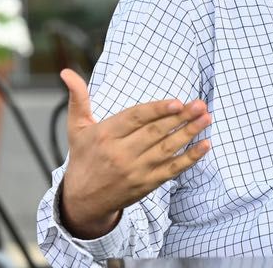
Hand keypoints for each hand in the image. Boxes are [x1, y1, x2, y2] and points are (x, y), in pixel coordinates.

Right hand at [58, 68, 211, 238]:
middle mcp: (121, 154)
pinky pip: (173, 169)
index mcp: (105, 136)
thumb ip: (78, 98)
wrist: (82, 200)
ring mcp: (136, 171)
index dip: (157, 110)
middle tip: (200, 104)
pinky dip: (191, 158)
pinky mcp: (148, 184)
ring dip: (189, 133)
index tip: (177, 102)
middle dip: (181, 118)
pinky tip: (205, 145)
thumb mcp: (77, 128)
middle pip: (155, 133)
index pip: (135, 119)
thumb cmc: (83, 157)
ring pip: (167, 150)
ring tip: (206, 118)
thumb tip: (66, 72)